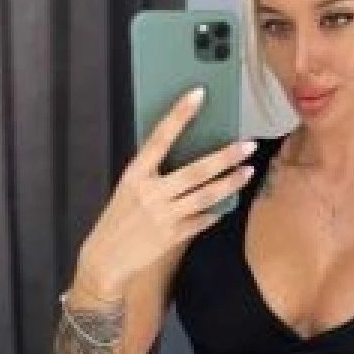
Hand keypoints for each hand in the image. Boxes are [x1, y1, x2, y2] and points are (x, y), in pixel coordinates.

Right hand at [79, 88, 257, 291]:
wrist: (105, 259)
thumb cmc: (118, 220)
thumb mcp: (127, 189)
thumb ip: (152, 174)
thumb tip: (185, 155)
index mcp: (135, 174)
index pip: (160, 137)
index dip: (179, 115)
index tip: (199, 94)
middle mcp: (150, 193)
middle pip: (195, 171)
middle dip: (225, 157)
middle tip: (248, 145)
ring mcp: (163, 216)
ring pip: (205, 196)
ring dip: (229, 183)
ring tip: (248, 171)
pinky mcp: (172, 237)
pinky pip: (201, 220)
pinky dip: (214, 212)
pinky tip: (225, 206)